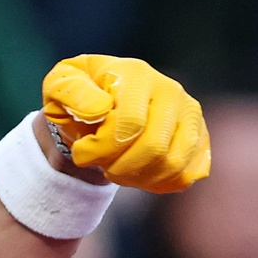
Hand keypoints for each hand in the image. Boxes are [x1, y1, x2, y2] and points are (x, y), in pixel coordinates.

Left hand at [42, 55, 211, 193]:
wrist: (96, 111)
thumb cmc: (76, 99)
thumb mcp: (58, 87)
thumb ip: (70, 92)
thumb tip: (98, 109)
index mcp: (135, 74)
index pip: (130, 124)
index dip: (101, 148)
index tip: (81, 152)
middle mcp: (170, 89)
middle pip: (154, 146)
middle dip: (118, 166)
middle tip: (99, 164)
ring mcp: (189, 113)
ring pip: (172, 163)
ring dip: (136, 177)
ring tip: (115, 168)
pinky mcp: (199, 136)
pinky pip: (186, 173)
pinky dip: (157, 183)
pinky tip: (136, 176)